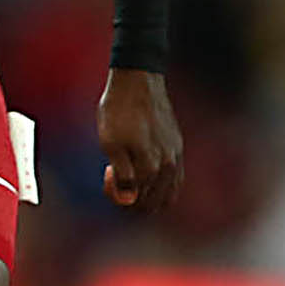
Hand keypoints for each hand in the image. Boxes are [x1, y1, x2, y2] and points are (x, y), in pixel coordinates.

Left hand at [97, 68, 182, 212]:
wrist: (138, 82)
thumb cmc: (118, 110)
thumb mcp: (109, 142)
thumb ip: (121, 174)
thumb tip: (129, 199)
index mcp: (151, 167)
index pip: (136, 202)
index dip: (116, 194)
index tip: (106, 174)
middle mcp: (169, 165)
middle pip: (154, 204)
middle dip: (132, 201)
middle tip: (116, 181)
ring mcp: (176, 156)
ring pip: (168, 195)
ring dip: (148, 195)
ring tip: (130, 178)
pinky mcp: (178, 147)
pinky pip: (175, 179)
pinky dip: (161, 186)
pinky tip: (145, 173)